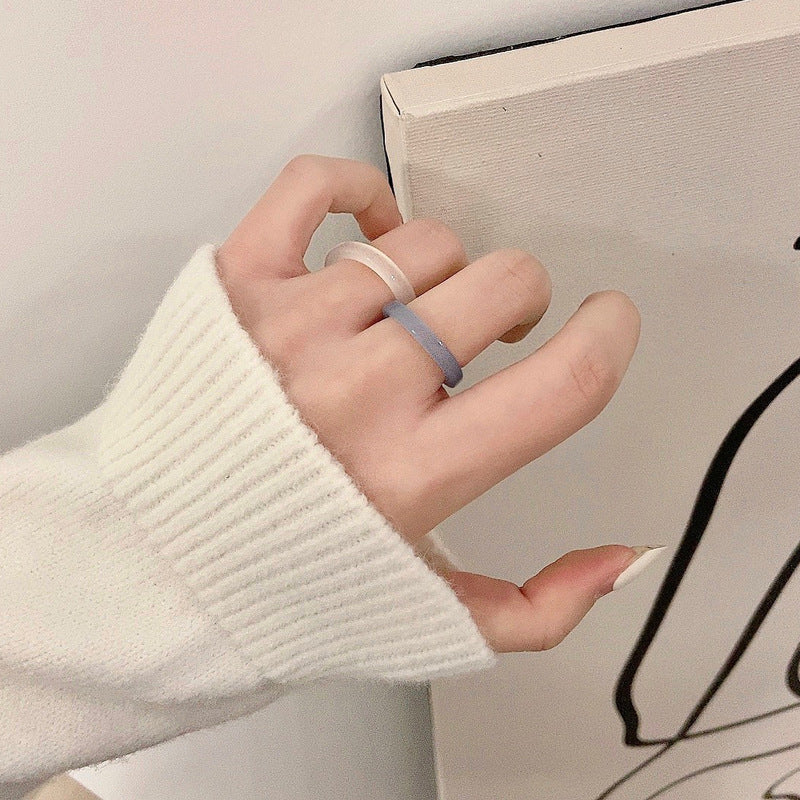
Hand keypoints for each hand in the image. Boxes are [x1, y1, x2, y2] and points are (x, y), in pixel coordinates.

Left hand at [216, 154, 644, 653]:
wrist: (156, 559)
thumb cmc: (286, 581)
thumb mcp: (424, 617)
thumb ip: (537, 607)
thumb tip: (620, 559)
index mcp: (417, 472)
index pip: (563, 381)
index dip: (609, 336)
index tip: (605, 321)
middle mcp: (361, 391)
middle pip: (502, 283)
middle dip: (516, 300)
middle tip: (486, 330)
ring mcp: (296, 326)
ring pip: (424, 241)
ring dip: (439, 273)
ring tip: (409, 311)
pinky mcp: (237, 284)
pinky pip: (316, 187)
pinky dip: (356, 189)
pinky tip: (368, 230)